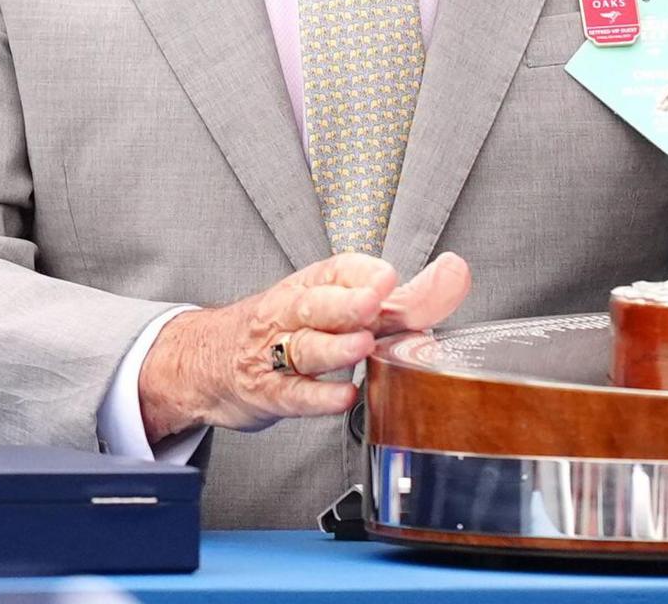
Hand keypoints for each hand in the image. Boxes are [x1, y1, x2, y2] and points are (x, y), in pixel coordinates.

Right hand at [138, 251, 469, 443]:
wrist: (210, 361)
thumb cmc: (290, 328)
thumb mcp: (341, 305)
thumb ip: (406, 298)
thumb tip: (457, 274)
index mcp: (313, 284)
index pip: (338, 270)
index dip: (363, 272)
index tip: (388, 277)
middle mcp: (292, 313)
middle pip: (316, 304)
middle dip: (346, 302)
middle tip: (374, 302)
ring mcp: (275, 353)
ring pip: (304, 347)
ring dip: (334, 347)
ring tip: (362, 346)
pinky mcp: (268, 393)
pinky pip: (292, 394)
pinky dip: (318, 397)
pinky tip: (345, 396)